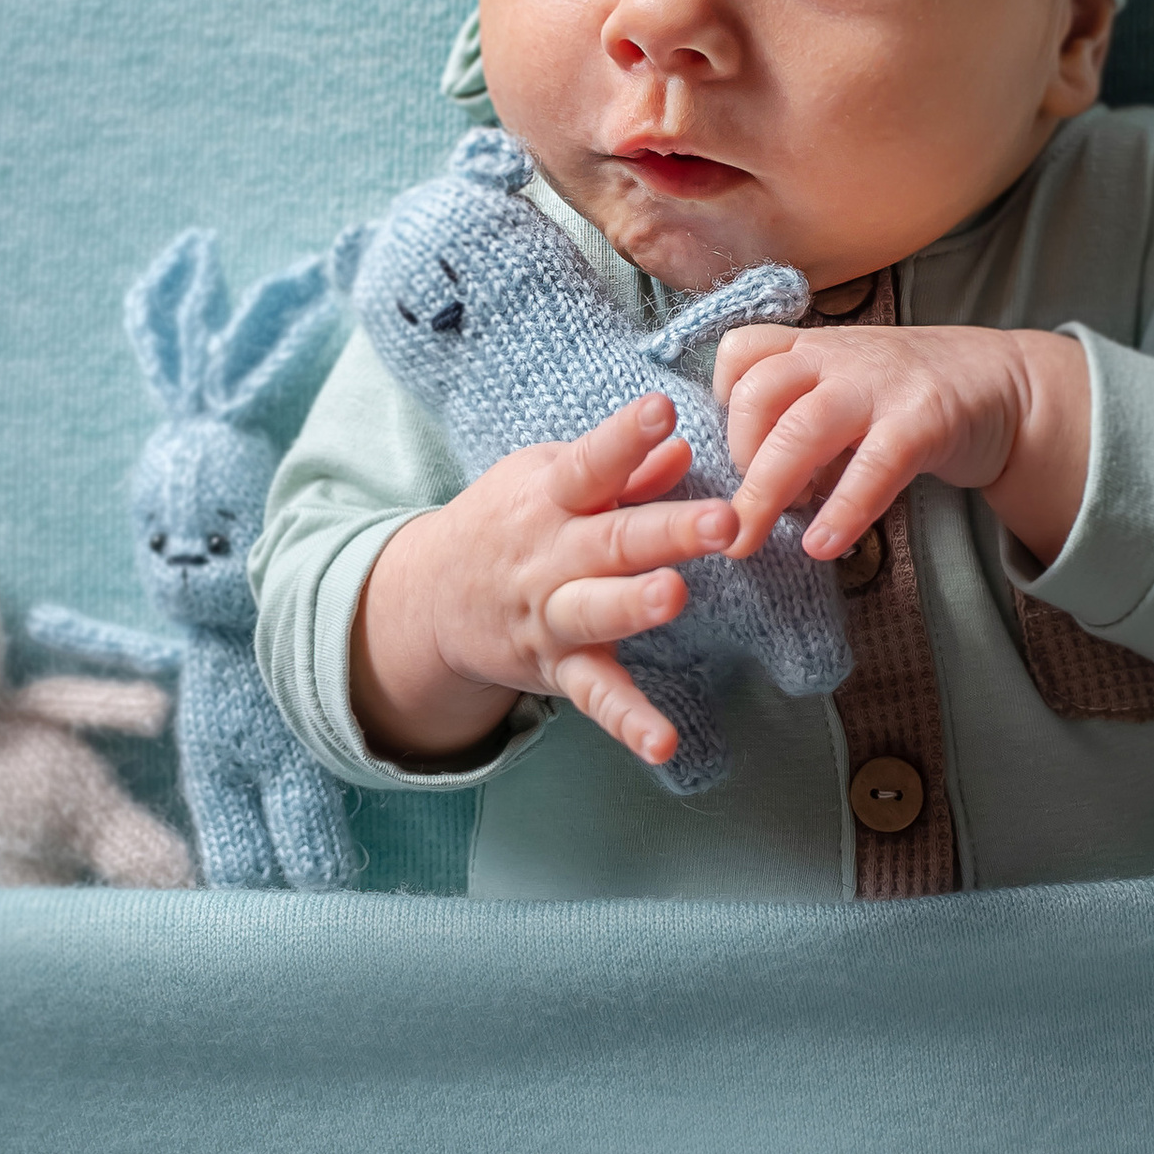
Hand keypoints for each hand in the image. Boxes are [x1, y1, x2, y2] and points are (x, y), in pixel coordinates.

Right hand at [352, 396, 739, 771]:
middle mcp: (550, 555)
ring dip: (636, 606)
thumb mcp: (549, 479)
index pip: (591, 463)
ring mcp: (552, 615)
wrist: (431, 596)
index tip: (661, 410)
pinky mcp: (558, 668)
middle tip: (722, 521)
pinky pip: (596, 697)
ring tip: (674, 597)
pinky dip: (628, 723)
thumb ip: (620, 469)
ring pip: (597, 612)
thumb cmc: (514, 520)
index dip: (625, 437)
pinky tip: (664, 744)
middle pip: (611, 541)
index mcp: (551, 497)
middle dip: (667, 530)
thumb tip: (680, 446)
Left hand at [712, 323, 1092, 572]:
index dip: (721, 404)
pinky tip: (822, 546)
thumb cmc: (910, 395)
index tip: (729, 451)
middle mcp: (838, 358)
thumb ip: (798, 420)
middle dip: (733, 465)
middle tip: (726, 522)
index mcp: (813, 348)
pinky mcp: (924, 420)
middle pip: (758, 396)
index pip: (741, 353)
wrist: (1006, 384)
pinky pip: (873, 466)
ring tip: (751, 539)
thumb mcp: (846, 388)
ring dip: (767, 490)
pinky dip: (843, 509)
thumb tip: (747, 487)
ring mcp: (881, 385)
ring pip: (802, 429)